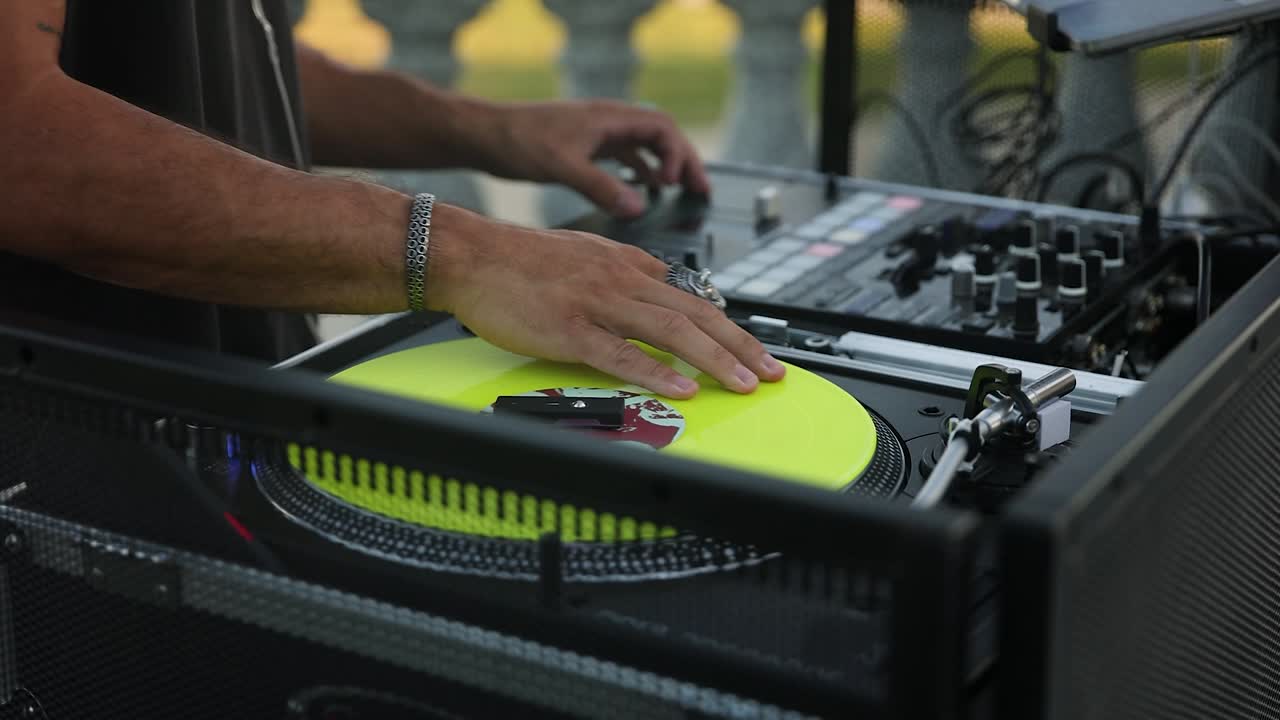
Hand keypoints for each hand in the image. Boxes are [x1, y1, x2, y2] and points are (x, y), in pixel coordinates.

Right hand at [426, 205, 783, 398]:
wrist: (471, 254)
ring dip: (714, 360)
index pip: (693, 296)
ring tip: (745, 383)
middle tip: (772, 372)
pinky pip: (622, 354)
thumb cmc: (521, 261)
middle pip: (696, 314)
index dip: (730, 326)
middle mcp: (621, 281)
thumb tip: (664, 288)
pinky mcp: (570, 330)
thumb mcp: (587, 254)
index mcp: (628, 265)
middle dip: (741, 346)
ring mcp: (597, 304)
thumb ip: (627, 272)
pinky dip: (657, 373)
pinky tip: (683, 387)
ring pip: (671, 332)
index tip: (755, 349)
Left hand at [477, 100, 709, 217]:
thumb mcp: (563, 166)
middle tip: (701, 190)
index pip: (661, 128)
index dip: (676, 155)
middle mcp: (608, 123)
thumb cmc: (518, 141)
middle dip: (683, 163)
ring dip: (664, 168)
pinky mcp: (585, 148)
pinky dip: (639, 174)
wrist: (484, 135)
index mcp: (609, 118)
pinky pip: (624, 158)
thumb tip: (638, 206)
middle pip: (661, 137)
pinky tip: (642, 193)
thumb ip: (602, 186)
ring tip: (681, 192)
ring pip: (644, 148)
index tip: (673, 183)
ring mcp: (598, 134)